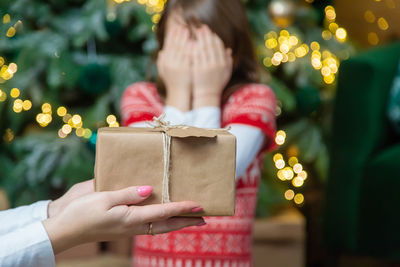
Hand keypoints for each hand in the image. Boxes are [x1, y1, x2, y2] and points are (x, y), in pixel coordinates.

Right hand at [43, 186, 204, 253]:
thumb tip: (150, 190)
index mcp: (131, 218)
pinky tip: (164, 217)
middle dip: (186, 221)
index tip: (199, 205)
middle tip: (204, 218)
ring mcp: (129, 229)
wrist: (65, 230)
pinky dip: (162, 223)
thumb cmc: (82, 212)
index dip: (182, 208)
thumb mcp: (104, 198)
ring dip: (176, 223)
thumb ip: (129, 193)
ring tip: (189, 218)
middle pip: (166, 225)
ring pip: (160, 227)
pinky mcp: (124, 228)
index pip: (164, 213)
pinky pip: (149, 226)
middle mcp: (133, 226)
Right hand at [158, 25, 191, 110]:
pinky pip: (188, 56)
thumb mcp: (164, 73)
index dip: (172, 36)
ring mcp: (178, 66)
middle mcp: (170, 63)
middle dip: (178, 35)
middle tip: (183, 27)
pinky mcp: (185, 69)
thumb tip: (161, 52)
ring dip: (183, 39)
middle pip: (174, 45)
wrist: (179, 95)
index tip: (175, 28)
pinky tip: (193, 42)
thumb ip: (162, 62)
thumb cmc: (173, 84)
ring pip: (180, 49)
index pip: (168, 46)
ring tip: (188, 31)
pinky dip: (189, 48)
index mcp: (165, 62)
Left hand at [192, 26, 232, 108]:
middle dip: (207, 35)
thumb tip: (229, 49)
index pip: (219, 47)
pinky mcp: (198, 70)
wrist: (207, 95)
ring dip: (200, 38)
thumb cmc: (216, 84)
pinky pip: (196, 56)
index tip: (211, 32)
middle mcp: (216, 64)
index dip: (215, 38)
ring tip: (196, 31)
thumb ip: (228, 61)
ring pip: (203, 49)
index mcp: (223, 64)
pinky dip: (194, 48)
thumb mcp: (226, 74)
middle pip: (211, 45)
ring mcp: (206, 67)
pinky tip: (191, 42)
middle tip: (202, 27)